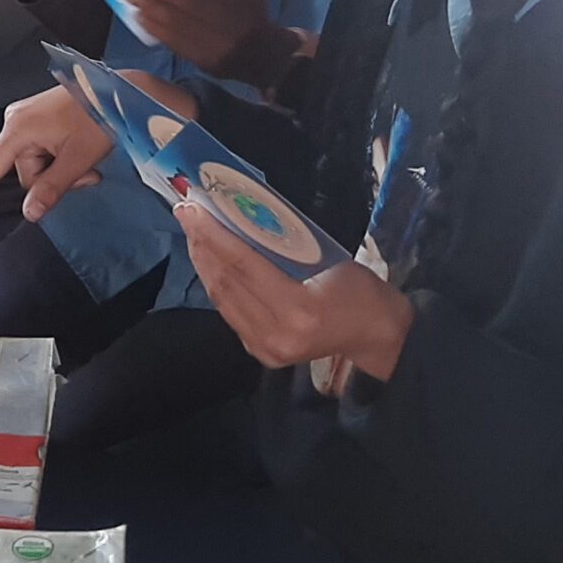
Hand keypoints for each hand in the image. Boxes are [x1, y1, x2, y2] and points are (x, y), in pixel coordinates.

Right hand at [0, 84, 111, 220]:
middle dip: (52, 179)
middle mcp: (17, 120)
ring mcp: (27, 119)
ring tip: (85, 159)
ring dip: (60, 170)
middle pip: (24, 172)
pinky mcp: (37, 120)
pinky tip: (76, 150)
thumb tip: (31, 211)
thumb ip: (52, 188)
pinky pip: (41, 151)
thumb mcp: (77, 158)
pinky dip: (59, 158)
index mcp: (20, 127)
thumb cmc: (99, 113)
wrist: (117, 92)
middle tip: (82, 173)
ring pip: (36, 165)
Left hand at [123, 0, 283, 79]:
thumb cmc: (247, 14)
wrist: (264, 56)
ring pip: (179, 23)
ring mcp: (219, 45)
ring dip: (150, 6)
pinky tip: (140, 14)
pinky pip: (174, 42)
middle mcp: (235, 22)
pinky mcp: (204, 61)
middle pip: (191, 3)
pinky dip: (154, 27)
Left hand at [177, 203, 413, 380]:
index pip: (244, 265)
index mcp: (299, 309)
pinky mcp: (261, 354)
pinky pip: (230, 312)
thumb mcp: (328, 260)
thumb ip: (283, 248)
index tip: (191, 208)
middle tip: (185, 213)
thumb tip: (239, 220)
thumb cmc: (360, 291)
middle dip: (201, 244)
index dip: (213, 234)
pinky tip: (209, 262)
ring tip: (192, 232)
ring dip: (204, 263)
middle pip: (227, 282)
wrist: (377, 336)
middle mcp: (276, 334)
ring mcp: (266, 349)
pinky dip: (217, 284)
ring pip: (222, 299)